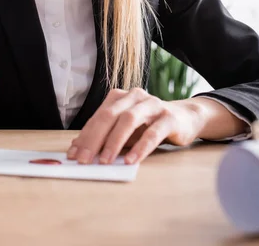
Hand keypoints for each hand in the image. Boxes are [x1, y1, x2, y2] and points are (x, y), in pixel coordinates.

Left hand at [66, 88, 204, 164]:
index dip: (84, 136)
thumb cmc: (149, 125)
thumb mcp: (125, 130)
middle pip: (109, 116)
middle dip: (94, 139)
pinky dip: (140, 147)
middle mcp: (135, 96)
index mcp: (120, 97)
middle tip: (84, 160)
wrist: (185, 117)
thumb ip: (105, 136)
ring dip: (115, 142)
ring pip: (129, 120)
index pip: (98, 117)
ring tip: (105, 161)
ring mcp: (153, 105)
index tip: (73, 155)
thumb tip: (77, 148)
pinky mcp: (169, 118)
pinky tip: (131, 161)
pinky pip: (152, 133)